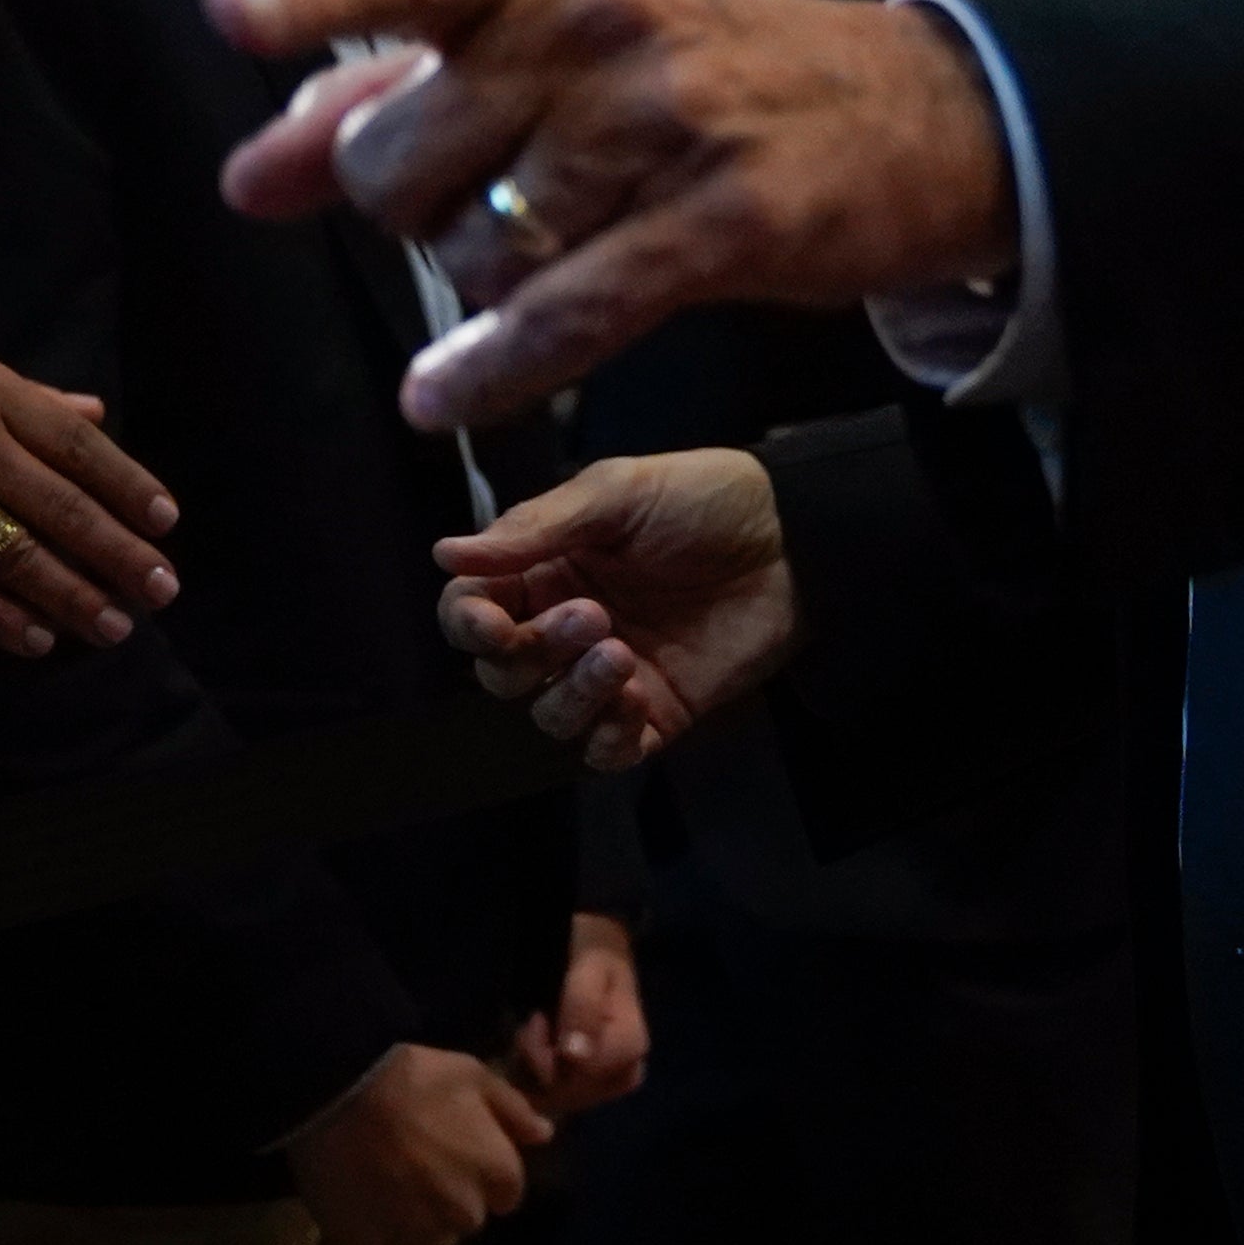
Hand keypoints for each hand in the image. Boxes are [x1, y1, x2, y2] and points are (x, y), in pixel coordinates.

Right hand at [0, 315, 178, 656]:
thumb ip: (25, 394)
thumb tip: (94, 411)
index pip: (77, 443)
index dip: (128, 484)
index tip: (167, 521)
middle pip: (61, 506)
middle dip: (119, 552)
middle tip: (163, 590)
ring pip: (18, 554)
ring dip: (72, 596)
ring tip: (115, 627)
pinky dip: (0, 618)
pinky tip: (36, 640)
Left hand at [208, 0, 1013, 427]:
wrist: (905, 112)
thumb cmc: (693, 65)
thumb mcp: (543, 37)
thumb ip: (380, 91)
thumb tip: (249, 176)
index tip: (230, 12)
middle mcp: (593, 18)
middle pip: (392, 159)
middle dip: (401, 206)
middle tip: (477, 191)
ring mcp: (662, 117)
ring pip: (469, 249)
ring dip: (473, 280)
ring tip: (540, 247)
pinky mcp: (720, 221)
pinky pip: (561, 315)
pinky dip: (490, 367)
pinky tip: (442, 397)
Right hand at [281, 1040, 549, 1244]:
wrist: (334, 1092)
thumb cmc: (412, 1076)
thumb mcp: (472, 1074)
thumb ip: (514, 1110)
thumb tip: (545, 1135)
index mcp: (495, 1173)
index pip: (507, 1192)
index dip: (484, 1170)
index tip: (459, 1149)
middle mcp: (463, 1213)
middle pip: (467, 1216)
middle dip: (452, 1195)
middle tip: (419, 1160)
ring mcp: (417, 1233)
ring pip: (426, 1234)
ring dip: (415, 1214)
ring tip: (386, 1175)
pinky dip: (377, 1230)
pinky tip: (363, 1195)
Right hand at [435, 449, 798, 771]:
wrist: (797, 538)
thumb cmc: (706, 499)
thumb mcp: (618, 492)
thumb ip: (536, 527)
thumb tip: (446, 553)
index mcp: (546, 567)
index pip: (473, 610)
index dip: (468, 623)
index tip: (489, 621)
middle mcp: (566, 625)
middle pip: (502, 671)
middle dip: (533, 651)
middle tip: (592, 615)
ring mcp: (612, 673)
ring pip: (548, 716)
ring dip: (570, 692)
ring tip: (620, 651)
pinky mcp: (657, 712)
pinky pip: (605, 752)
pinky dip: (607, 736)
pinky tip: (636, 698)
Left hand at [502, 910, 649, 1115]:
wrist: (598, 950)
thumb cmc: (594, 955)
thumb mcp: (589, 969)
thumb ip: (583, 1007)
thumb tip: (576, 1056)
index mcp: (631, 1046)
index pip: (578, 1077)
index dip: (546, 1055)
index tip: (535, 1020)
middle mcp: (625, 1073)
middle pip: (567, 1092)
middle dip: (538, 1060)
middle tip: (531, 1021)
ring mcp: (608, 1084)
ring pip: (557, 1097)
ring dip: (533, 1066)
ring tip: (535, 1028)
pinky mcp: (592, 1087)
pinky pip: (554, 1096)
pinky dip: (536, 1075)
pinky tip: (536, 1045)